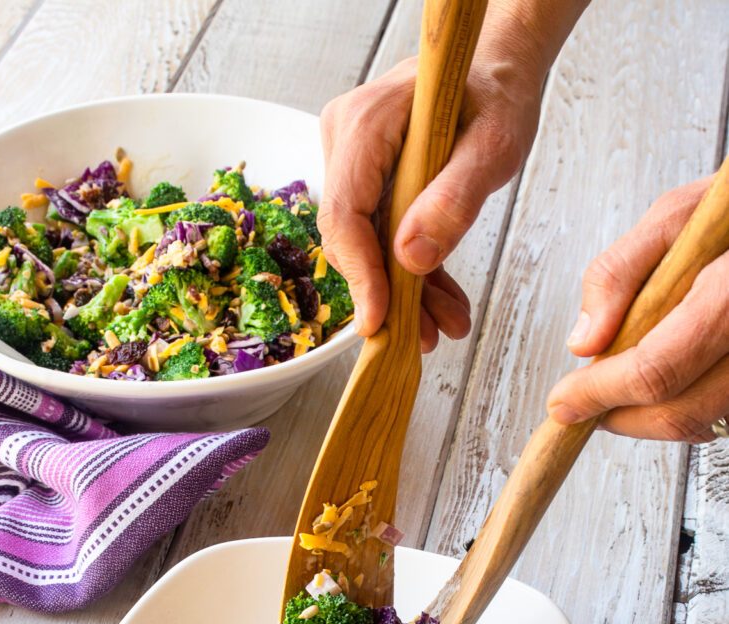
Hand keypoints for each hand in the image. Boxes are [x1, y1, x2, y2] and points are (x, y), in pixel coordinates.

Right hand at [318, 37, 545, 350]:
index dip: (360, 275)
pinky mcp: (368, 183)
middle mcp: (346, 142)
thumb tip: (412, 259)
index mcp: (366, 124)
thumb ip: (454, 199)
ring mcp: (353, 163)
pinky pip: (383, 237)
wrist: (496, 70)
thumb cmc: (495, 90)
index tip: (379, 322)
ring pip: (368, 245)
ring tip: (444, 327)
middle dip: (388, 295)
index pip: (344, 214)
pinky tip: (441, 305)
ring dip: (406, 292)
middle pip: (352, 237)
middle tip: (424, 338)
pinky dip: (413, 273)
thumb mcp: (493, 144)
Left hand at [547, 176, 728, 442]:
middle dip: (619, 417)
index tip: (562, 402)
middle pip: (680, 413)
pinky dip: (686, 406)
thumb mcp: (678, 216)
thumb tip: (584, 343)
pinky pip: (724, 414)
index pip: (656, 369)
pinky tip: (669, 377)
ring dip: (649, 416)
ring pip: (703, 422)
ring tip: (622, 382)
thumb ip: (620, 273)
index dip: (600, 394)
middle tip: (584, 402)